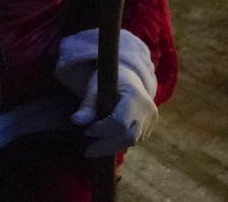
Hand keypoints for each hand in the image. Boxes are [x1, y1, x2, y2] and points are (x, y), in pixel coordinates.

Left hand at [54, 29, 158, 157]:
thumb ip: (87, 105)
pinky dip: (119, 142)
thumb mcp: (95, 87)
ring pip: (132, 141)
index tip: (86, 132)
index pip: (120, 122)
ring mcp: (151, 119)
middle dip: (106, 146)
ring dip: (112, 146)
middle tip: (87, 151)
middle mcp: (148, 109)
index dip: (102, 130)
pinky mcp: (150, 126)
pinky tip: (106, 141)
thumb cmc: (109, 80)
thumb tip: (75, 121)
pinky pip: (135, 140)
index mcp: (135, 95)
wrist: (129, 76)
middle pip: (128, 137)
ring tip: (94, 146)